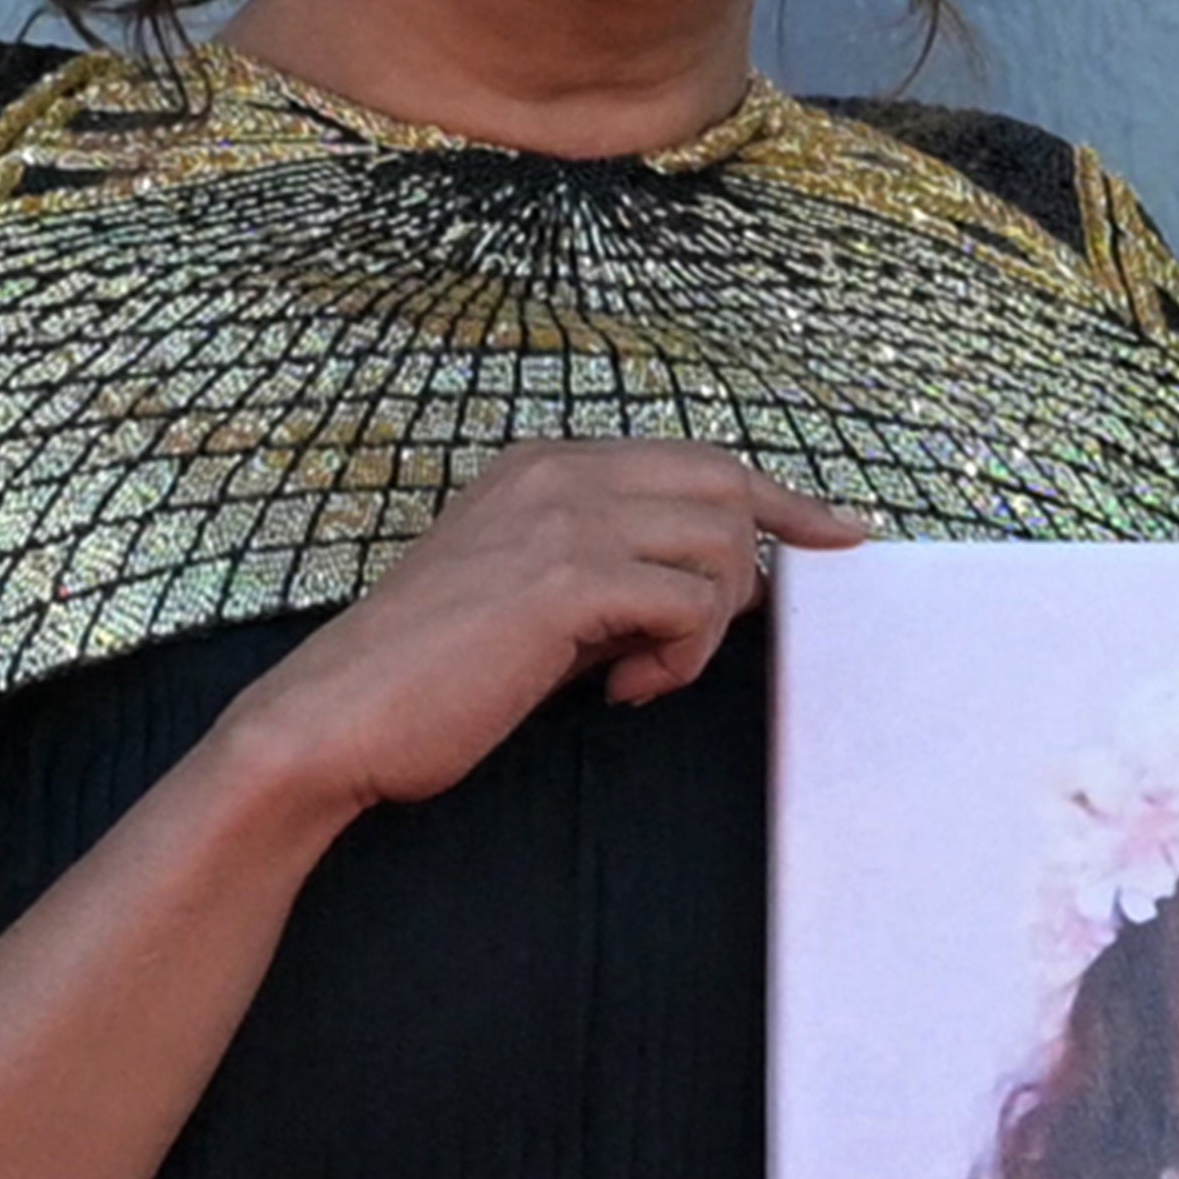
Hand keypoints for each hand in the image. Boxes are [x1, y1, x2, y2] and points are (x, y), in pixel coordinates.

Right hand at [213, 442, 866, 820]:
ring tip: (635, 677)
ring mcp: (559, 518)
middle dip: (746, 568)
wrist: (334, 720)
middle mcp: (556, 472)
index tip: (844, 535)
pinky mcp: (562, 579)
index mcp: (546, 466)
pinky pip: (687, 601)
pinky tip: (621, 689)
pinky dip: (677, 656)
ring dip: (701, 627)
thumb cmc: (433, 677)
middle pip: (724, 485)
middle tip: (702, 641)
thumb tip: (723, 587)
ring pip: (718, 544)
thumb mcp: (537, 603)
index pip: (698, 459)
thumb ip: (616, 574)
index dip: (782, 499)